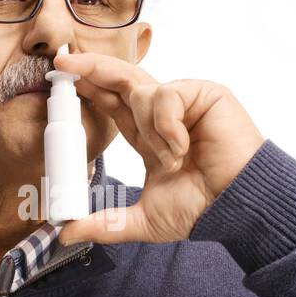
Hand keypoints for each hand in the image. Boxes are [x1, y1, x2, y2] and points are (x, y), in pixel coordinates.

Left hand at [53, 52, 265, 244]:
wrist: (234, 207)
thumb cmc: (200, 209)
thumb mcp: (143, 219)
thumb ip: (105, 224)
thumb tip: (65, 233)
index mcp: (149, 135)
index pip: (112, 103)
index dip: (88, 89)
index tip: (60, 79)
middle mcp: (164, 113)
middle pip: (121, 78)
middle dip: (91, 68)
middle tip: (63, 63)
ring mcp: (185, 101)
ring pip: (142, 92)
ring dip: (150, 131)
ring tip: (173, 159)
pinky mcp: (204, 93)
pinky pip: (167, 95)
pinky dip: (168, 124)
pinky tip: (184, 147)